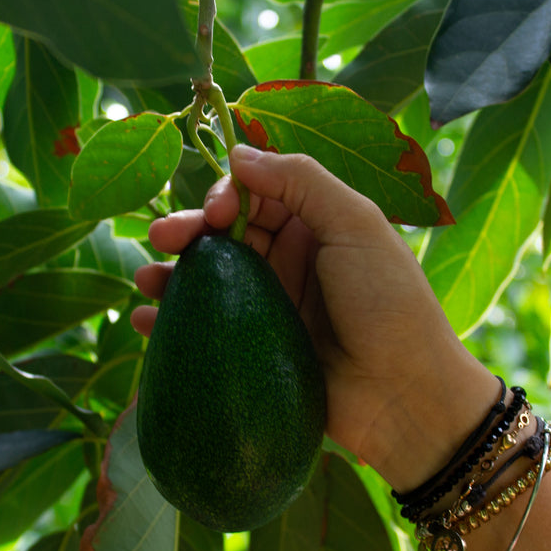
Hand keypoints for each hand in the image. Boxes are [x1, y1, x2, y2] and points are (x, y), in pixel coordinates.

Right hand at [132, 146, 499, 491]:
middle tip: (162, 236)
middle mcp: (290, 262)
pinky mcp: (255, 352)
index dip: (228, 194)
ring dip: (171, 275)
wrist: (405, 397)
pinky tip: (146, 321)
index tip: (216, 212)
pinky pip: (205, 330)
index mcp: (316, 225)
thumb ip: (301, 181)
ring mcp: (270, 309)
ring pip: (207, 282)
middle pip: (224, 235)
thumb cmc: (390, 304)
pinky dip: (171, 323)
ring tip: (145, 282)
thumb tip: (239, 153)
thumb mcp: (357, 225)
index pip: (256, 194)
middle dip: (188, 230)